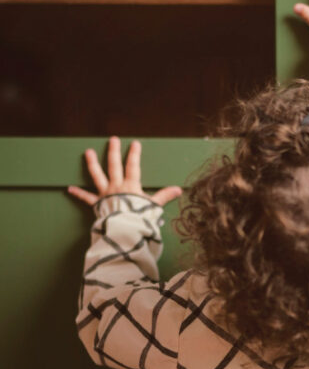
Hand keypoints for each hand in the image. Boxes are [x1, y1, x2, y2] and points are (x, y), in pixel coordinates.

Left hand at [67, 136, 182, 207]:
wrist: (124, 229)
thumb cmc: (140, 218)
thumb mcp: (154, 206)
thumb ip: (164, 196)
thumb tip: (178, 190)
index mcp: (131, 186)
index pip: (133, 166)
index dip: (134, 154)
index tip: (135, 143)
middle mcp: (116, 186)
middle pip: (114, 165)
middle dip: (113, 151)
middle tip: (112, 139)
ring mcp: (105, 194)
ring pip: (97, 175)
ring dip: (92, 164)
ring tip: (87, 152)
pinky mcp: (97, 204)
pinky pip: (87, 198)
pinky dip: (78, 194)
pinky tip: (70, 189)